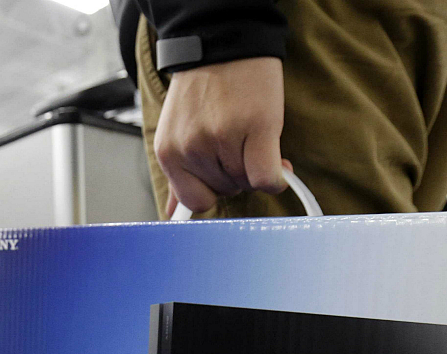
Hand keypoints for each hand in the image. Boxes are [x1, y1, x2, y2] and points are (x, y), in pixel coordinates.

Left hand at [154, 57, 288, 215]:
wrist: (226, 45)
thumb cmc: (205, 89)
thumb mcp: (179, 132)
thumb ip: (179, 175)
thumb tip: (172, 215)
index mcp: (169, 152)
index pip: (195, 202)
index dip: (216, 192)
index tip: (225, 174)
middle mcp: (190, 148)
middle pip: (225, 192)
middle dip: (237, 174)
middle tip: (239, 142)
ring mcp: (221, 139)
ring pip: (248, 183)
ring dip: (256, 166)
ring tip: (251, 135)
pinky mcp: (254, 128)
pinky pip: (267, 177)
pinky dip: (276, 176)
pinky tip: (278, 160)